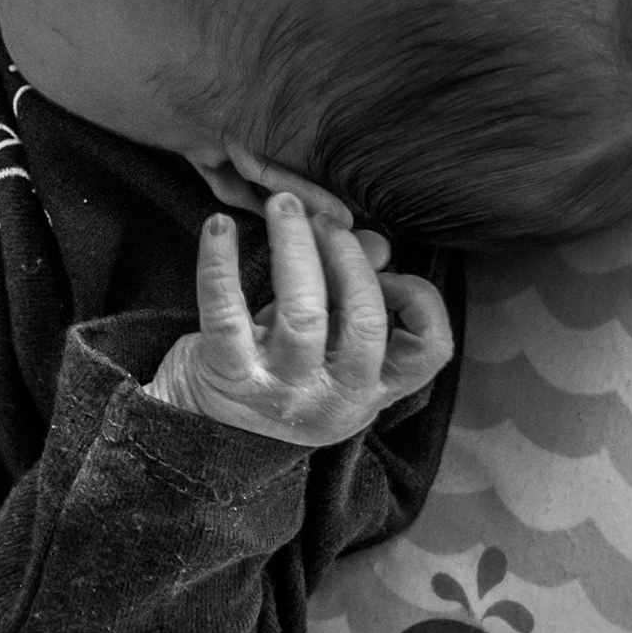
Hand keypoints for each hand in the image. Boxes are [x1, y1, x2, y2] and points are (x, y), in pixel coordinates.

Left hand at [149, 190, 454, 446]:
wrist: (202, 426)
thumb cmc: (278, 371)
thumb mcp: (326, 341)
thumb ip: (353, 292)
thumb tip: (374, 242)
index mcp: (371, 390)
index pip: (429, 352)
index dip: (418, 299)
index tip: (389, 269)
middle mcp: (334, 399)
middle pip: (366, 324)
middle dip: (349, 258)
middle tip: (325, 221)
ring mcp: (281, 392)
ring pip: (302, 314)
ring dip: (295, 246)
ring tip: (283, 206)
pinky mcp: (228, 377)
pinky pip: (225, 313)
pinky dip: (219, 263)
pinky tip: (218, 226)